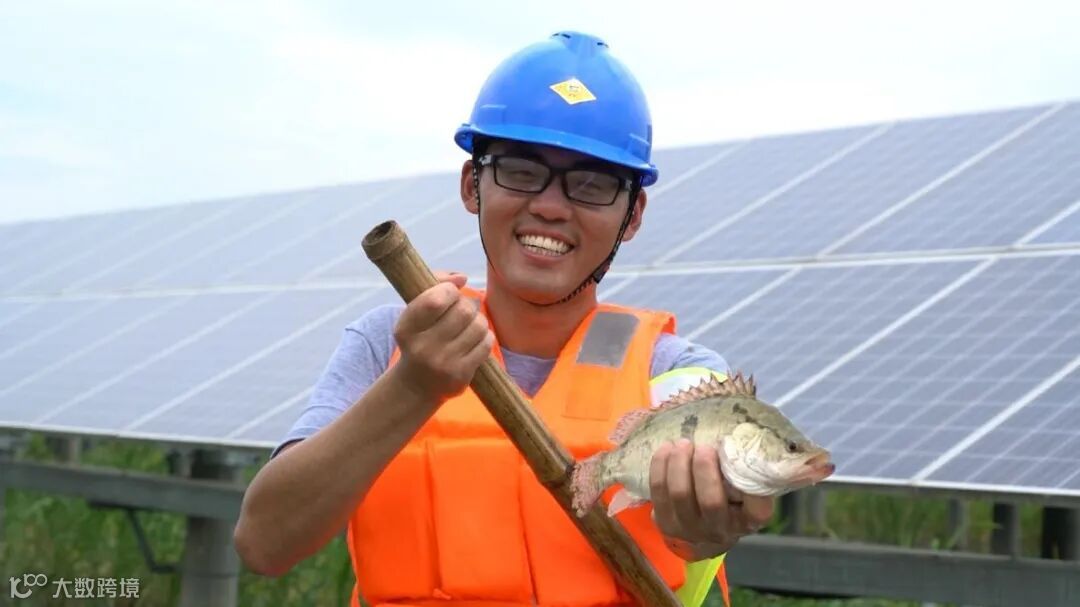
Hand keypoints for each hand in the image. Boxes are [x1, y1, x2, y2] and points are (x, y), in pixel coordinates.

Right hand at [392, 271, 493, 404]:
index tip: (450, 293)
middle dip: (467, 305)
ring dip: (478, 320)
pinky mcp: (460, 375)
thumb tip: (461, 277)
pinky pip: (486, 343)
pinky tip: (474, 339)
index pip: (435, 300)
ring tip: (469, 325)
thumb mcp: (416, 313)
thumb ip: (435, 284)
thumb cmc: (420, 338)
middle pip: (463, 311)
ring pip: (479, 325)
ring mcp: (443, 364)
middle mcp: (422, 348)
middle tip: (462, 311)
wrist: (417, 384)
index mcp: (407, 328)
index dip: (450, 290)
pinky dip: (485, 336)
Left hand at [649, 439, 773, 560]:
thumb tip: (737, 441)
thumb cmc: (727, 506)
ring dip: (679, 462)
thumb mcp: (743, 496)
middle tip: (704, 448)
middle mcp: (719, 531)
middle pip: (710, 501)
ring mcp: (689, 530)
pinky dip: (660, 465)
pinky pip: (658, 491)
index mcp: (746, 522)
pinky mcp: (664, 523)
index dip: (754, 486)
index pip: (757, 511)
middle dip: (704, 468)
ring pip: (680, 493)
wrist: (700, 538)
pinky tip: (666, 449)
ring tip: (684, 444)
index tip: (746, 458)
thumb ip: (743, 475)